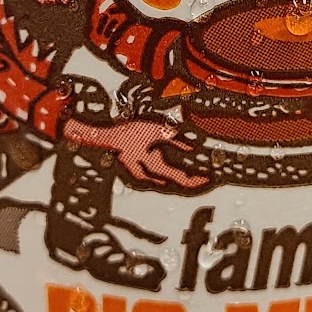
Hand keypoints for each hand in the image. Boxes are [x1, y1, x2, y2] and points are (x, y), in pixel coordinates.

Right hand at [66, 115, 206, 190]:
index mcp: (155, 166)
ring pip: (162, 180)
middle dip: (187, 180)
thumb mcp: (155, 130)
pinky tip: (162, 170)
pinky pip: (151, 174)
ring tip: (185, 178)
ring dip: (174, 179)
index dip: (196, 179)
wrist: (104, 135)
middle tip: (199, 179)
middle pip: (173, 181)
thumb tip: (190, 145)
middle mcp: (149, 172)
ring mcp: (140, 170)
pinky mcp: (135, 165)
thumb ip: (173, 138)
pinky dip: (160, 174)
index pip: (181, 177)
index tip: (207, 179)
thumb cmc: (126, 134)